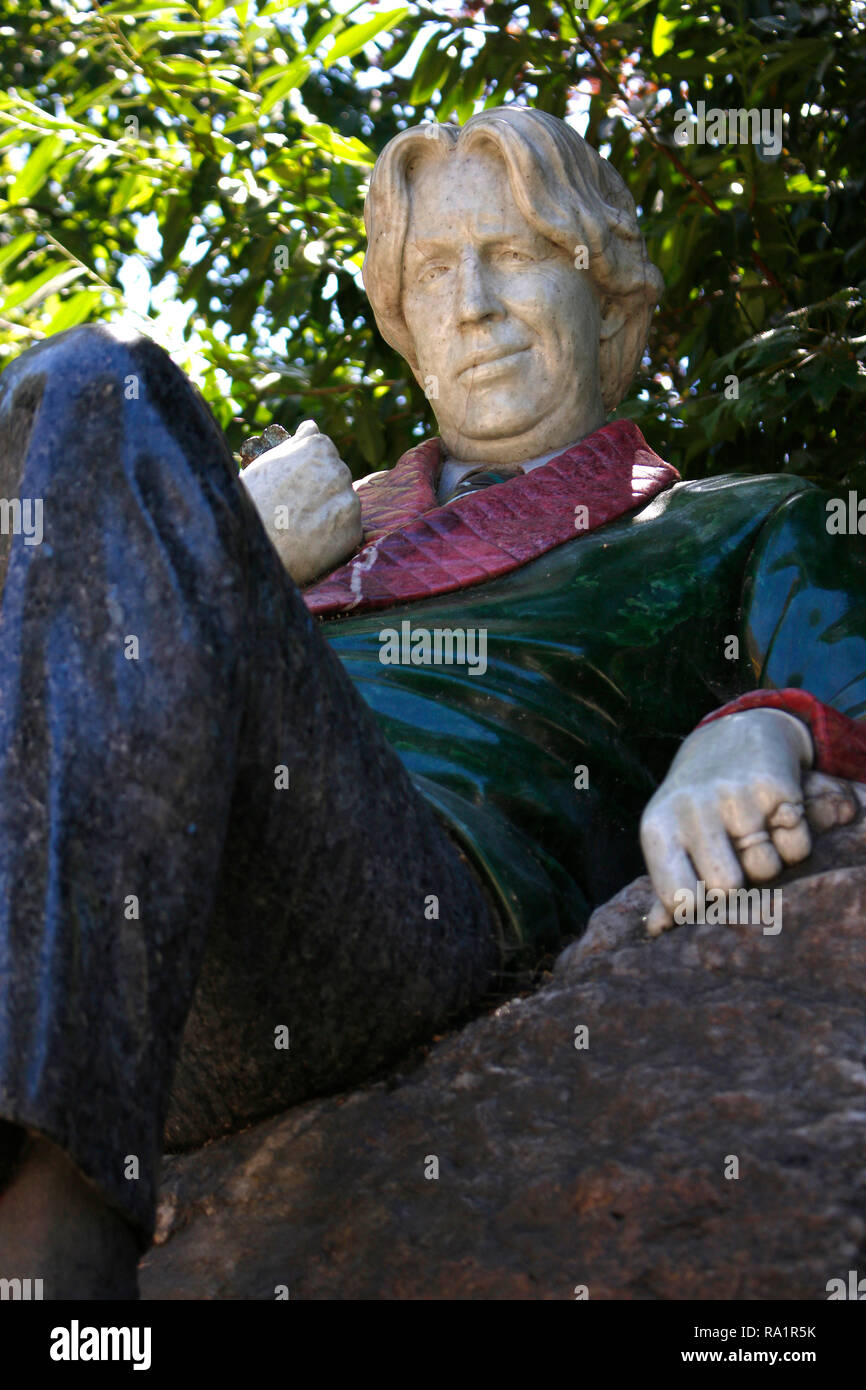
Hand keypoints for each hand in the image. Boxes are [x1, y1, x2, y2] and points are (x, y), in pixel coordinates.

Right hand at [240, 420, 361, 585]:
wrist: (252, 547)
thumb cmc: (252, 503)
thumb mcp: (268, 463)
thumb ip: (297, 443)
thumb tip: (312, 426)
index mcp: (319, 446)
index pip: (325, 454)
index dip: (307, 474)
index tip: (292, 488)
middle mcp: (339, 469)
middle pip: (337, 479)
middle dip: (321, 492)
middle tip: (293, 511)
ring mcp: (349, 500)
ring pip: (343, 504)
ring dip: (329, 515)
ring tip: (299, 528)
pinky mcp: (354, 529)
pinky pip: (348, 531)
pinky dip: (334, 538)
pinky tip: (311, 542)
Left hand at [640, 708, 859, 935]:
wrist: (731, 737)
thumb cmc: (695, 804)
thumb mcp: (669, 835)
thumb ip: (666, 885)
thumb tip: (656, 931)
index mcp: (658, 827)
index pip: (680, 900)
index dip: (698, 908)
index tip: (704, 893)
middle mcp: (693, 809)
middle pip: (727, 888)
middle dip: (738, 884)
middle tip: (733, 858)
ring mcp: (735, 796)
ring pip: (767, 869)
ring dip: (767, 861)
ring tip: (752, 833)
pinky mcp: (775, 788)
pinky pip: (796, 847)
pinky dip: (793, 843)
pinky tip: (775, 819)